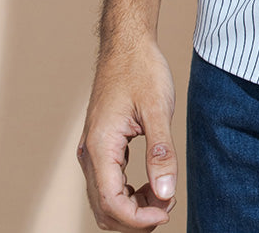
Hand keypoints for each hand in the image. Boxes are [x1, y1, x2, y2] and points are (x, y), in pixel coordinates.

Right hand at [77, 39, 177, 229]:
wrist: (127, 43)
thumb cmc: (142, 69)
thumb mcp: (157, 108)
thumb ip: (161, 152)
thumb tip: (165, 193)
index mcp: (100, 146)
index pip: (111, 203)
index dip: (138, 218)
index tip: (167, 210)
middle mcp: (89, 153)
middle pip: (104, 209)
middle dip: (136, 219)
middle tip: (169, 204)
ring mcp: (92, 150)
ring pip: (104, 200)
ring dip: (132, 209)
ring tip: (164, 195)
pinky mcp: (100, 146)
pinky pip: (108, 184)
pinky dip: (128, 195)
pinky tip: (153, 184)